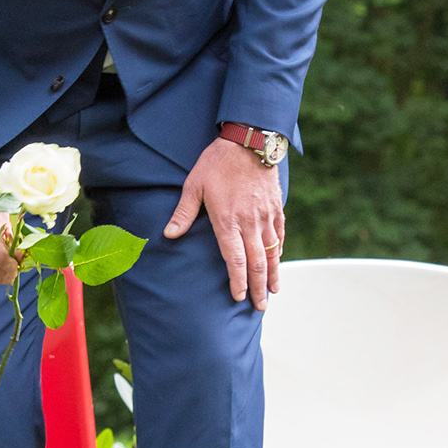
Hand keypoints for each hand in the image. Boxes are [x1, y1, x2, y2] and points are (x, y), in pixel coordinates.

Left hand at [165, 139, 284, 307]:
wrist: (249, 141)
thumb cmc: (217, 162)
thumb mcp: (193, 185)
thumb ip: (183, 213)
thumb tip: (168, 234)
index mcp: (227, 221)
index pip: (234, 260)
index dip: (237, 282)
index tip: (237, 297)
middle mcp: (249, 223)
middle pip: (256, 263)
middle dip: (257, 287)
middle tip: (259, 307)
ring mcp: (265, 216)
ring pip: (272, 252)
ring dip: (273, 274)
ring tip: (273, 292)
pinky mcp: (275, 207)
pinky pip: (279, 234)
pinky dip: (279, 251)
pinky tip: (278, 261)